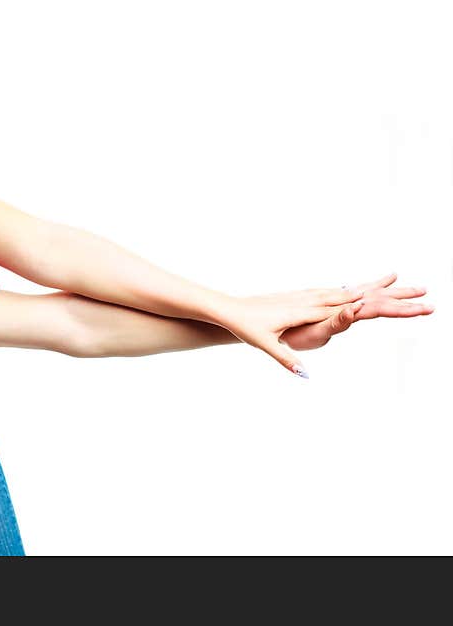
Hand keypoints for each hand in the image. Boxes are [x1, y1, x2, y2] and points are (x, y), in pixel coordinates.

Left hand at [220, 273, 431, 376]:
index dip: (382, 307)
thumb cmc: (246, 326)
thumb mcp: (265, 345)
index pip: (353, 308)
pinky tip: (358, 287)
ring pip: (348, 288)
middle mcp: (312, 298)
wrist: (229, 308)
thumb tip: (303, 374)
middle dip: (391, 294)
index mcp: (309, 309)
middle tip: (423, 292)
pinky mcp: (301, 296)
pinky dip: (352, 286)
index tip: (408, 305)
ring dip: (375, 286)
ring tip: (399, 279)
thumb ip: (286, 359)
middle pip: (359, 294)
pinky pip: (334, 290)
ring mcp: (307, 294)